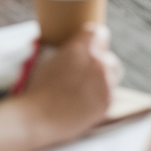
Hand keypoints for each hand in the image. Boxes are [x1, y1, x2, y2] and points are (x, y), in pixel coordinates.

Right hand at [14, 23, 119, 143]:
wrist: (38, 118)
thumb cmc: (38, 88)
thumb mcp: (49, 57)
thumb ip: (69, 51)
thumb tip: (76, 49)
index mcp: (82, 48)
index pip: (98, 32)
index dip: (91, 39)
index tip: (86, 46)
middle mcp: (98, 63)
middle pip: (108, 56)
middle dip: (98, 61)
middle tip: (82, 73)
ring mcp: (105, 83)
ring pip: (113, 74)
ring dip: (102, 78)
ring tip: (83, 89)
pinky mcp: (107, 101)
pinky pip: (110, 92)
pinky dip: (101, 95)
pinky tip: (84, 101)